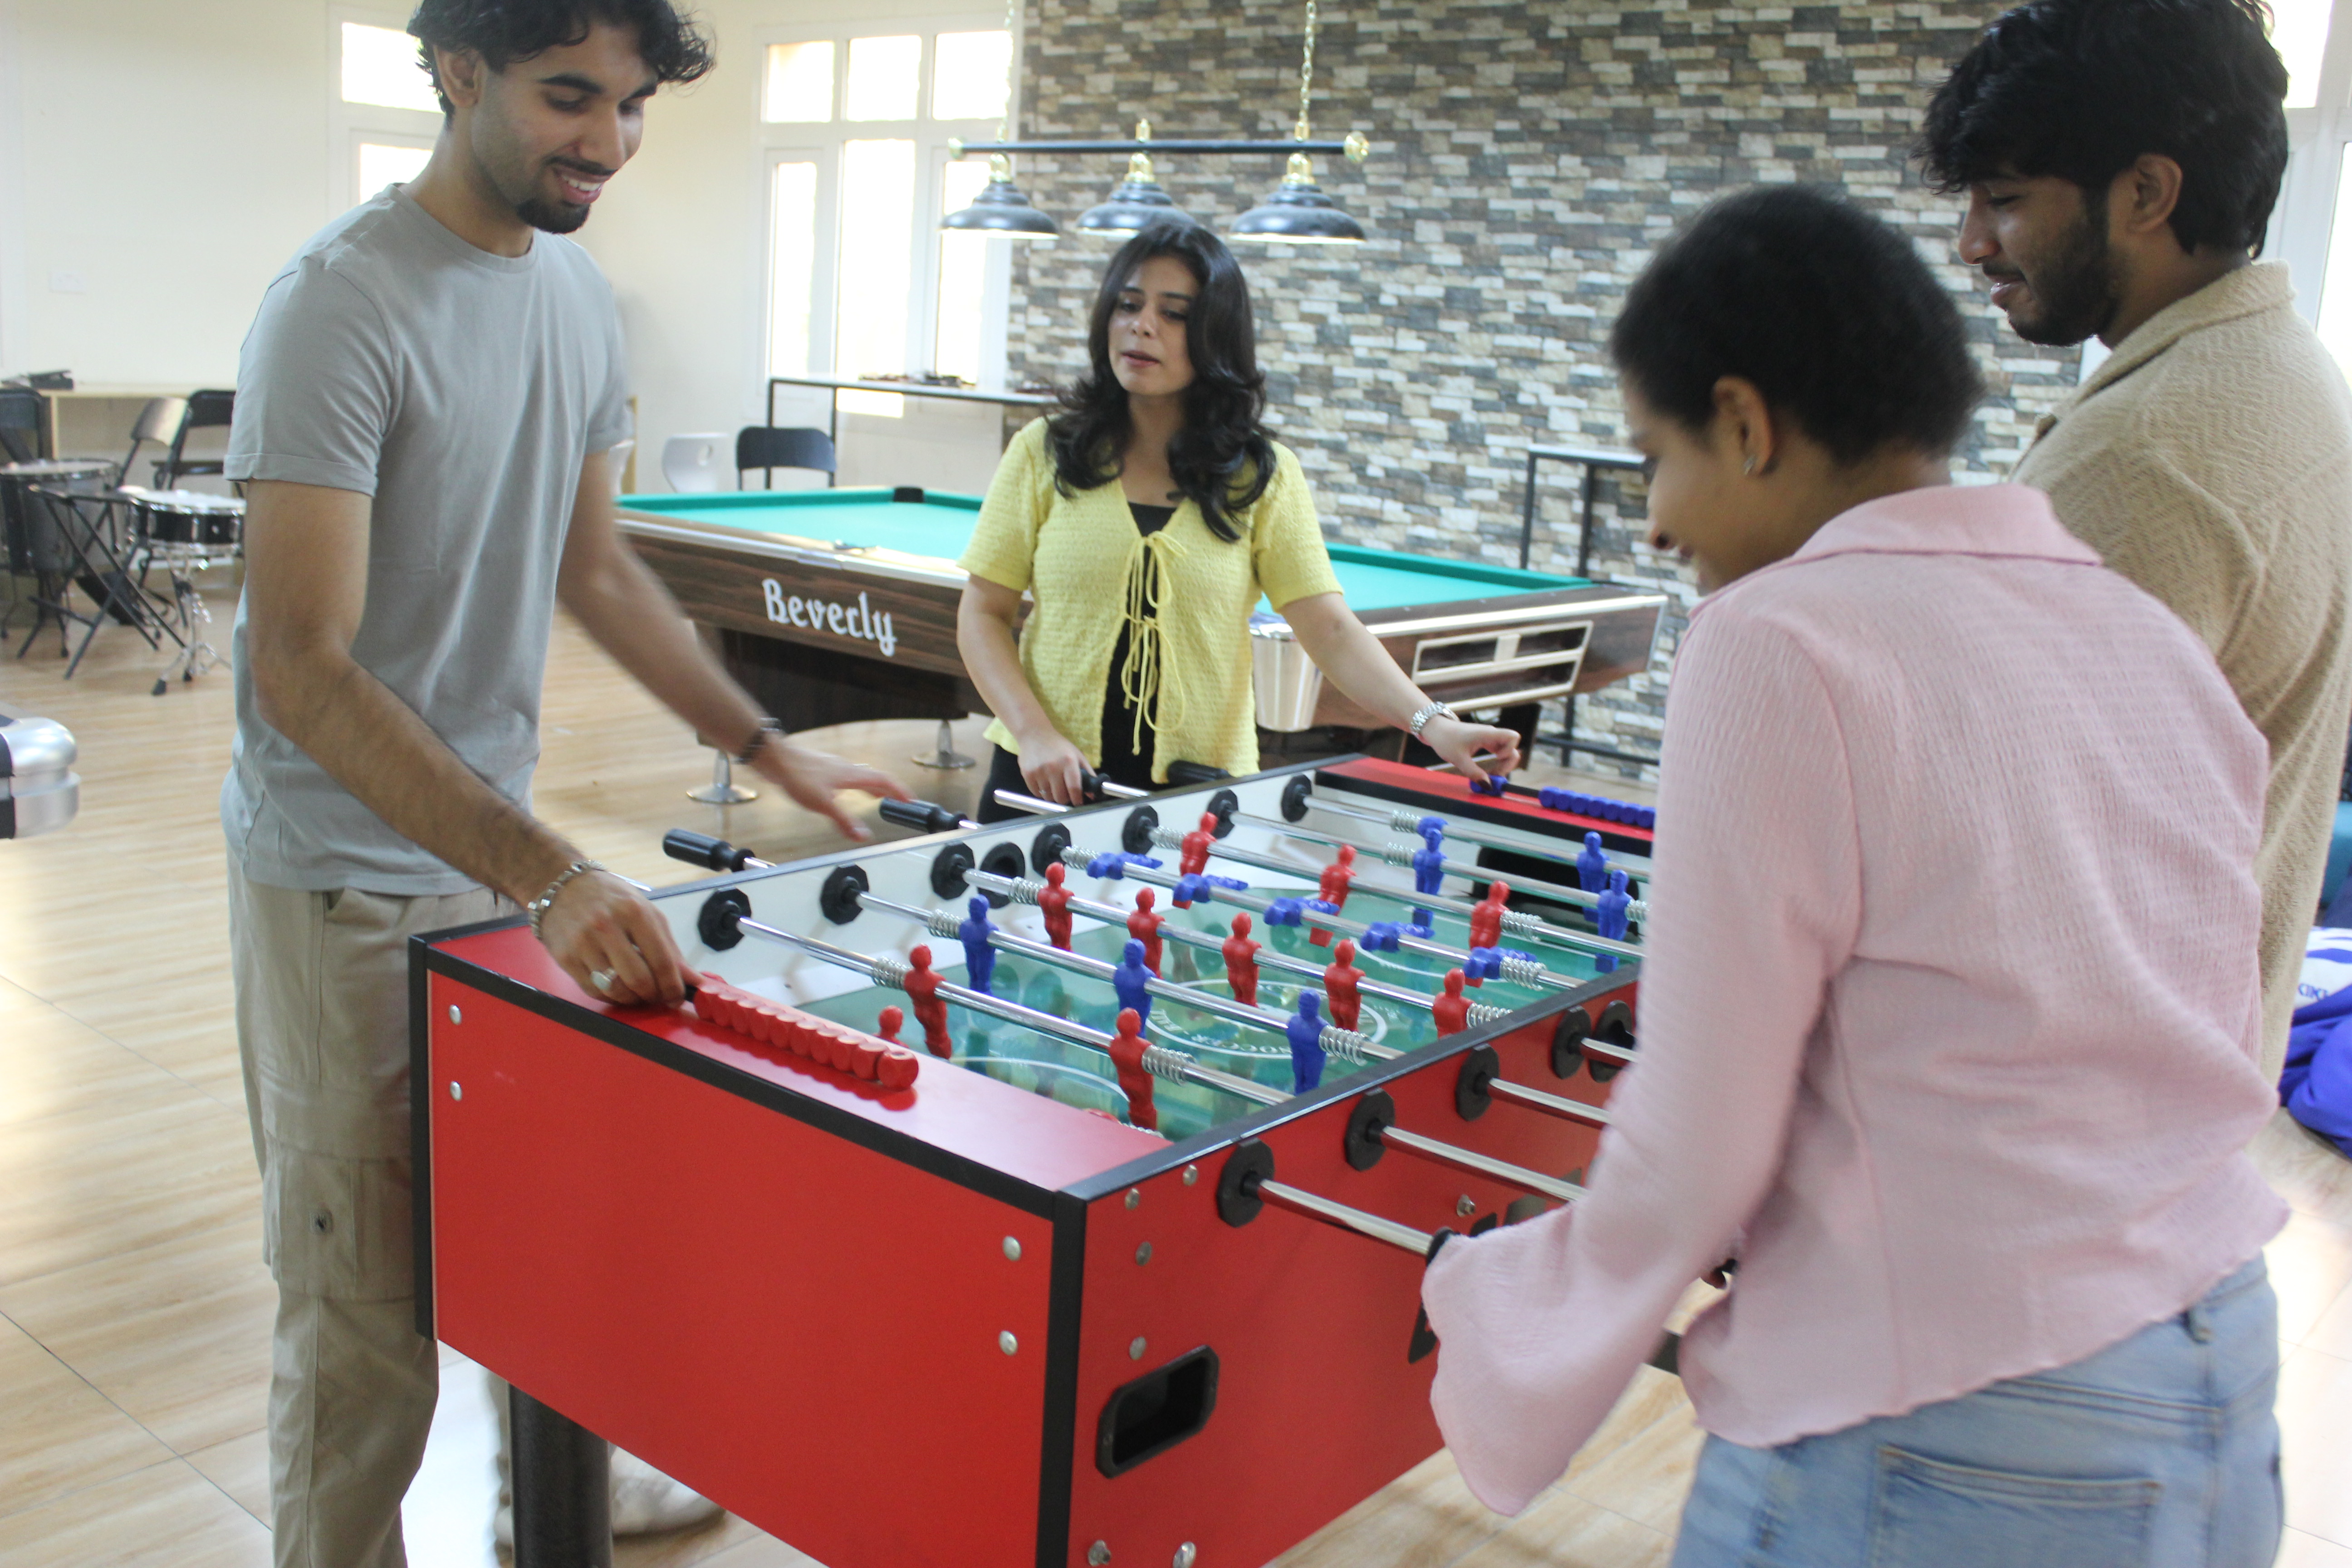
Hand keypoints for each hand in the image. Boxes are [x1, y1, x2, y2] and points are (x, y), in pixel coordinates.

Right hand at [537, 869, 697, 1007]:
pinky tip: (616, 987)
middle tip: (657, 996)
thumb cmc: (611, 899)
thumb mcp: (646, 912)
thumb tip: (693, 980)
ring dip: (631, 999)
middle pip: (639, 980)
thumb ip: (669, 947)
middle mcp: (607, 926)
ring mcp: (583, 943)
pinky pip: (593, 990)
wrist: (564, 885)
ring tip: (637, 993)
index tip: (677, 997)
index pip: (661, 960)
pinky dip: (609, 996)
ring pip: (615, 989)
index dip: (673, 987)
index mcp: (634, 912)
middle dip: (653, 996)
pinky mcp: (565, 957)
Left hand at [752, 738, 910, 840]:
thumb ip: (845, 821)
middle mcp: (846, 768)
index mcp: (852, 775)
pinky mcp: (822, 769)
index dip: (900, 791)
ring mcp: (834, 768)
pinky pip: (846, 777)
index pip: (885, 781)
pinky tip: (843, 792)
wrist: (775, 759)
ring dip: (872, 787)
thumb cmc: (797, 776)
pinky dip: (854, 786)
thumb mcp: (823, 804)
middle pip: (875, 778)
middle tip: (898, 801)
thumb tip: (863, 837)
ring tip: (876, 797)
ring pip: (860, 776)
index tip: (911, 800)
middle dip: (889, 790)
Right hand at [1014, 727, 1092, 806]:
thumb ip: (1088, 774)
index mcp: (1068, 761)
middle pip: (1061, 797)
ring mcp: (1039, 771)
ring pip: (1048, 797)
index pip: (1074, 788)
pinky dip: (1041, 792)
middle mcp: (1053, 766)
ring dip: (1052, 795)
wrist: (1034, 734)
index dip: (1077, 799)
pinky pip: (1036, 794)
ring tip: (1053, 784)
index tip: (1078, 802)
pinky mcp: (1027, 774)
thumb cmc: (1058, 746)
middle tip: (1065, 793)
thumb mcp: (1077, 755)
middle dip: (1065, 798)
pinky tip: (1044, 782)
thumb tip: (1093, 794)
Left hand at [1422, 715, 1522, 780]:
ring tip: (1491, 775)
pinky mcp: (1485, 742)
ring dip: (1502, 765)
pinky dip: (1497, 762)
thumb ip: (1474, 773)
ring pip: (1506, 751)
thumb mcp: (1458, 759)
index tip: (1497, 758)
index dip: (1510, 749)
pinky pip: (1498, 752)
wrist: (1435, 729)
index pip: (1513, 737)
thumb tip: (1488, 786)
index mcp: (1487, 734)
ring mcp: (1489, 738)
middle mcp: (1491, 734)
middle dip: (1507, 763)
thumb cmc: (1445, 739)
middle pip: (1512, 748)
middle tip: (1494, 776)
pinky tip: (1489, 771)